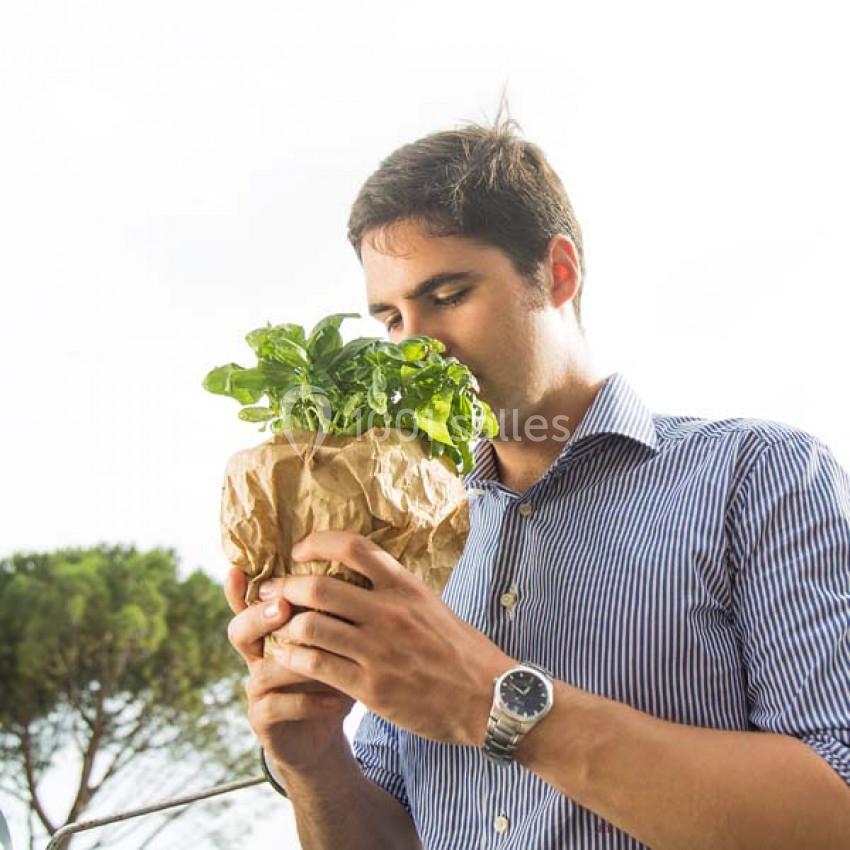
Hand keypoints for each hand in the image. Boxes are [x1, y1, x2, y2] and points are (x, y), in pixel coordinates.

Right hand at [225, 567, 354, 773]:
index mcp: (272, 627)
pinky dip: (307, 702)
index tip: (237, 570)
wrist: (327, 726)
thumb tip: (359, 569)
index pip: (249, 601)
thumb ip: (337, 608)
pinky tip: (336, 700)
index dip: (237, 588)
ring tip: (329, 659)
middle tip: (284, 608)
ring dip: (296, 663)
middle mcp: (258, 654)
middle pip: (240, 630)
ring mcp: (258, 688)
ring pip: (262, 670)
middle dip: (260, 617)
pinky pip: (276, 707)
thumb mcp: (339, 635)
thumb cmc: (335, 669)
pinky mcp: (264, 719)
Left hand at [269, 530, 515, 746]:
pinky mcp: (371, 688)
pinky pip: (317, 666)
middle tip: (274, 592)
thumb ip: (395, 589)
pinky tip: (289, 657)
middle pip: (319, 587)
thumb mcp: (430, 605)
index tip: (300, 551)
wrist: (488, 697)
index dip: (318, 542)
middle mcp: (389, 613)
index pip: (353, 547)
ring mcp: (378, 651)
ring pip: (310, 626)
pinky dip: (295, 659)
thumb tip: (360, 572)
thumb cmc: (459, 650)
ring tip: (280, 627)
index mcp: (405, 587)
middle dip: (287, 587)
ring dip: (286, 625)